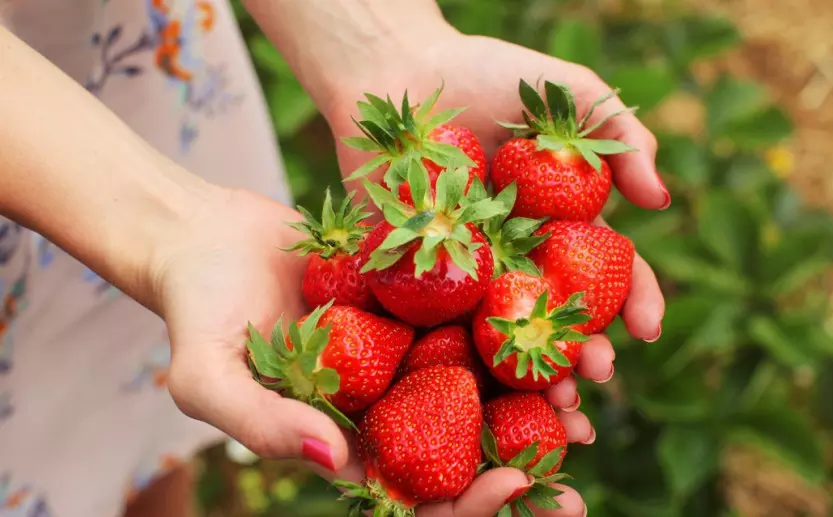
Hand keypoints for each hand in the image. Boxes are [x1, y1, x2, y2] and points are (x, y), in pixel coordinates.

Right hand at [155, 187, 609, 515]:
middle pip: (464, 455)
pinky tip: (563, 323)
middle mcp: (387, 407)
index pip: (415, 498)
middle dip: (524, 473)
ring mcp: (406, 355)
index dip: (468, 507)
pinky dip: (516, 328)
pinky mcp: (419, 302)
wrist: (209, 236)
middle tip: (576, 476)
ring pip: (483, 389)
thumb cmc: (197, 314)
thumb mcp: (207, 376)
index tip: (515, 486)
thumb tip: (336, 463)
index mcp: (347, 443)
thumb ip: (260, 424)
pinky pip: (474, 320)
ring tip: (589, 393)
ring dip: (538, 400)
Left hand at [322, 31, 666, 515]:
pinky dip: (464, 363)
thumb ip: (622, 136)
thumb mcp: (568, 93)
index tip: (648, 328)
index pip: (607, 271)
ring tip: (554, 400)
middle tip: (599, 377)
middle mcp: (519, 255)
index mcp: (560, 222)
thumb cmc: (486, 74)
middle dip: (587, 352)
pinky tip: (482, 389)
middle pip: (560, 316)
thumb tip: (661, 201)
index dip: (633, 300)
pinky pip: (441, 327)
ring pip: (507, 336)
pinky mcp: (415, 276)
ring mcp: (469, 271)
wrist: (397, 70)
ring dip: (534, 374)